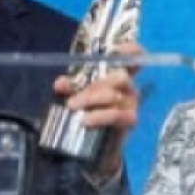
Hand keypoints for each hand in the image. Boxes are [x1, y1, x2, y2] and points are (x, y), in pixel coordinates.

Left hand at [53, 42, 143, 178]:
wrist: (93, 144)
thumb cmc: (88, 112)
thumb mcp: (76, 96)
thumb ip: (69, 87)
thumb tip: (61, 84)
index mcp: (118, 75)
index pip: (133, 57)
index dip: (130, 50)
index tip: (116, 50)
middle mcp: (129, 87)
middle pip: (119, 77)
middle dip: (93, 86)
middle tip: (72, 99)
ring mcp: (131, 103)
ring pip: (114, 96)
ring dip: (91, 100)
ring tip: (72, 108)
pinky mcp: (130, 120)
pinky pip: (117, 115)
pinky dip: (100, 116)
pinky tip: (86, 120)